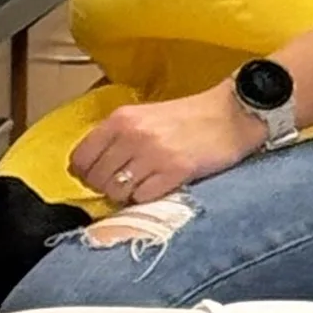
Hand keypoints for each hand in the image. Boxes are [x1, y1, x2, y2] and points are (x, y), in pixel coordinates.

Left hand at [69, 84, 259, 207]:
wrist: (231, 115)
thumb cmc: (188, 117)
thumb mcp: (145, 117)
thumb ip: (117, 137)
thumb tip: (90, 168)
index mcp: (121, 119)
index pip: (80, 157)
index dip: (84, 173)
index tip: (96, 176)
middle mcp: (133, 135)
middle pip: (96, 179)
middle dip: (106, 187)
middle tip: (123, 184)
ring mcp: (154, 155)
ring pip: (117, 192)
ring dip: (126, 195)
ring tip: (142, 185)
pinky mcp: (175, 172)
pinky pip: (143, 198)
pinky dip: (147, 198)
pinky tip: (159, 186)